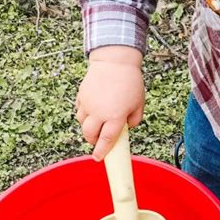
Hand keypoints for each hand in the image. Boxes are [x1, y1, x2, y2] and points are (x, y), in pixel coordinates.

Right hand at [76, 46, 144, 160]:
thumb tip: (127, 127)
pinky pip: (79, 110)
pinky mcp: (81, 96)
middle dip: (93, 141)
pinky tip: (93, 109)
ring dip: (88, 127)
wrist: (115, 60)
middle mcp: (99, 112)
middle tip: (98, 140)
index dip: (102, 152)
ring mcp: (88, 104)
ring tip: (97, 122)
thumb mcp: (139, 103)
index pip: (107, 140)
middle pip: (89, 135)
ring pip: (82, 123)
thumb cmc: (129, 81)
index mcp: (115, 116)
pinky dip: (84, 113)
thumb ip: (135, 119)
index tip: (98, 158)